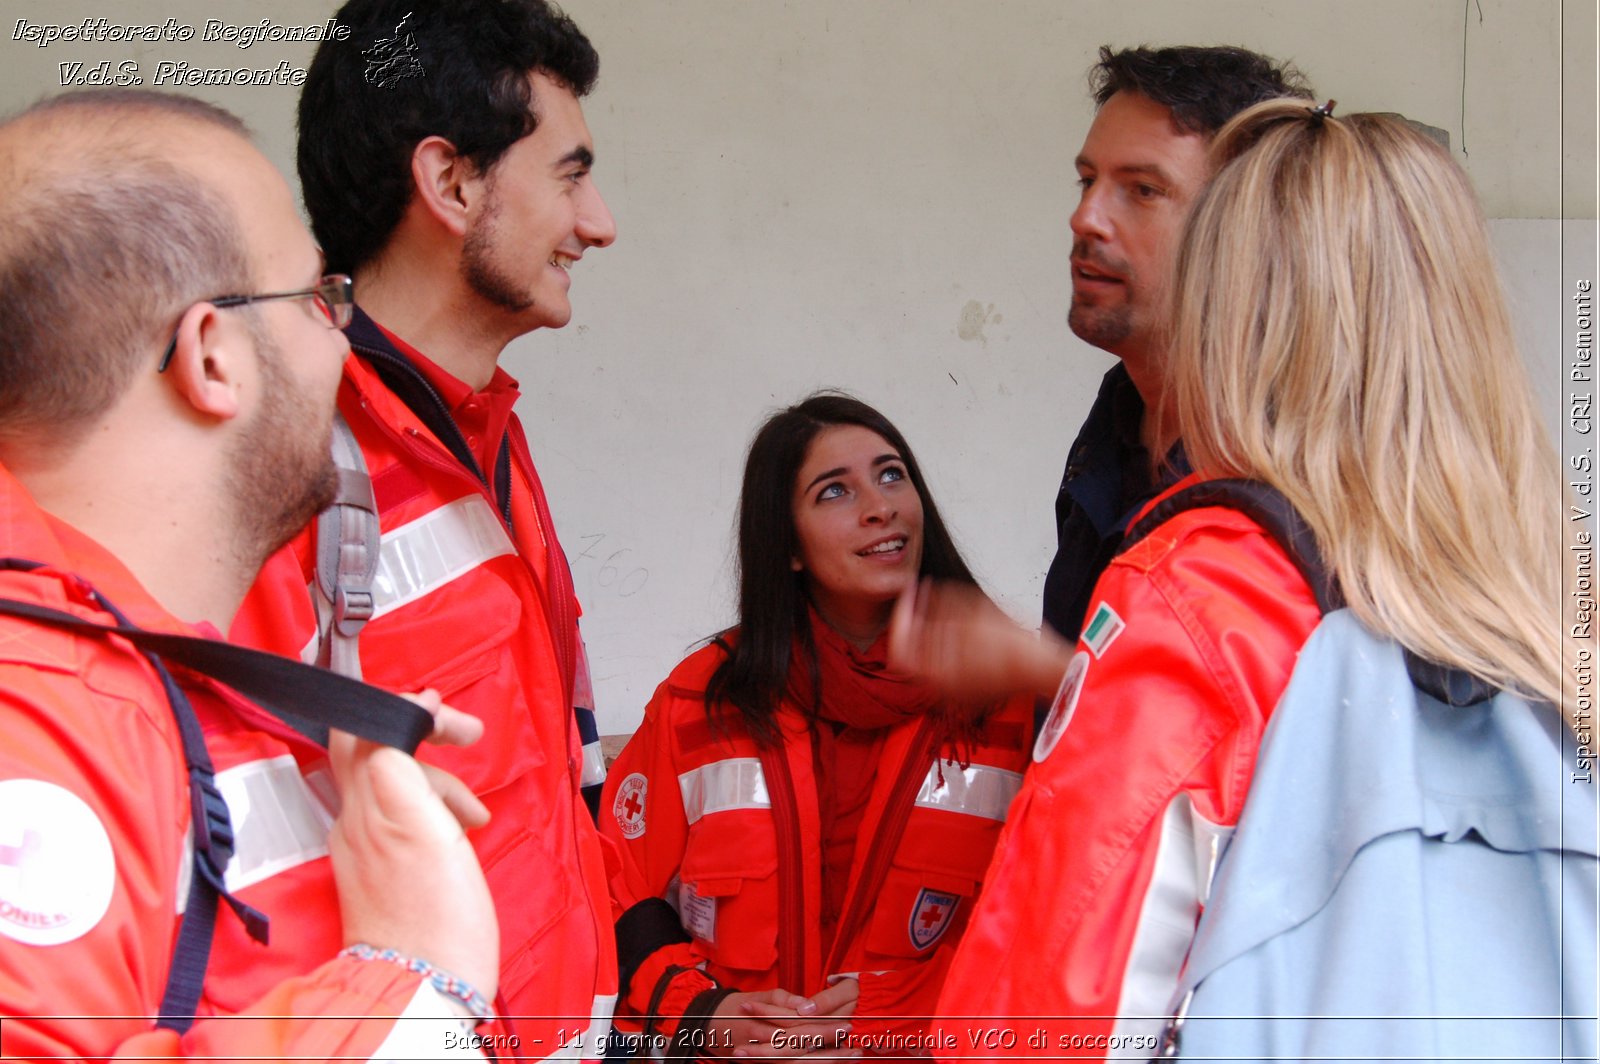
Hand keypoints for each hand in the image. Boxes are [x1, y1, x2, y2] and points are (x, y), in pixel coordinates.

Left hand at [327, 689, 497, 998]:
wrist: (426, 987)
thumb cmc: (438, 916)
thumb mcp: (425, 824)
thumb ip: (403, 759)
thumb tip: (407, 708)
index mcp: (364, 803)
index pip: (369, 727)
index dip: (413, 711)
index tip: (457, 725)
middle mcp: (353, 821)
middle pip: (378, 751)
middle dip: (428, 739)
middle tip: (470, 740)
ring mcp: (362, 848)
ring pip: (395, 786)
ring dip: (439, 784)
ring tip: (476, 811)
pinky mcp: (377, 874)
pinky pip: (398, 820)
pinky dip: (431, 814)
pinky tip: (457, 834)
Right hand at [709, 987, 856, 1057]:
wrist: (716, 1026)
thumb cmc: (744, 1007)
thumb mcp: (763, 996)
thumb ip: (785, 1000)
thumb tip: (806, 1005)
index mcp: (764, 1025)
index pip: (801, 1028)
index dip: (826, 1027)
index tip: (848, 1024)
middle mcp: (766, 1045)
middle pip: (805, 1050)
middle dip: (833, 1049)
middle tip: (857, 1045)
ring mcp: (768, 1059)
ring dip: (829, 1061)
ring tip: (855, 1056)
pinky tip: (836, 1061)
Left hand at [888, 579, 1072, 700]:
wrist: (1043, 670)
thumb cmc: (1013, 646)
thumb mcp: (973, 613)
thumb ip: (939, 602)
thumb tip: (917, 590)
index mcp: (937, 673)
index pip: (900, 647)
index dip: (900, 617)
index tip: (908, 596)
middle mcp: (939, 687)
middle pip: (909, 653)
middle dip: (911, 622)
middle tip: (917, 600)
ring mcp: (952, 690)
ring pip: (924, 659)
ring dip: (925, 631)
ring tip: (936, 607)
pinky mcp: (966, 689)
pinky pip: (941, 666)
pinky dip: (941, 643)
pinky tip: (955, 625)